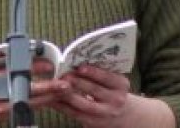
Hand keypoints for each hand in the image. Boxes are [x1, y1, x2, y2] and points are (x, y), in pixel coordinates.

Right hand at [0, 58, 69, 127]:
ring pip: (28, 102)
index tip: (48, 64)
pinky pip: (22, 109)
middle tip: (64, 82)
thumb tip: (8, 52)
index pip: (14, 69)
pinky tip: (49, 100)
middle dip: (47, 87)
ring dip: (47, 97)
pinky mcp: (1, 118)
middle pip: (26, 89)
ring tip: (62, 91)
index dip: (33, 67)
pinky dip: (37, 104)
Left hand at [50, 66, 174, 127]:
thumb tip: (78, 58)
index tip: (80, 67)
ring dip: (69, 95)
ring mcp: (105, 113)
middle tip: (64, 75)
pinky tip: (54, 99)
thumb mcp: (115, 80)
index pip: (107, 77)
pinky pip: (77, 114)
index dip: (93, 72)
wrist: (126, 114)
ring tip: (58, 87)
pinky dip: (64, 106)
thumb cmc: (114, 90)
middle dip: (78, 83)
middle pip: (95, 91)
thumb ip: (101, 71)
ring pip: (85, 105)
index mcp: (121, 84)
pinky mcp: (94, 123)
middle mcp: (116, 99)